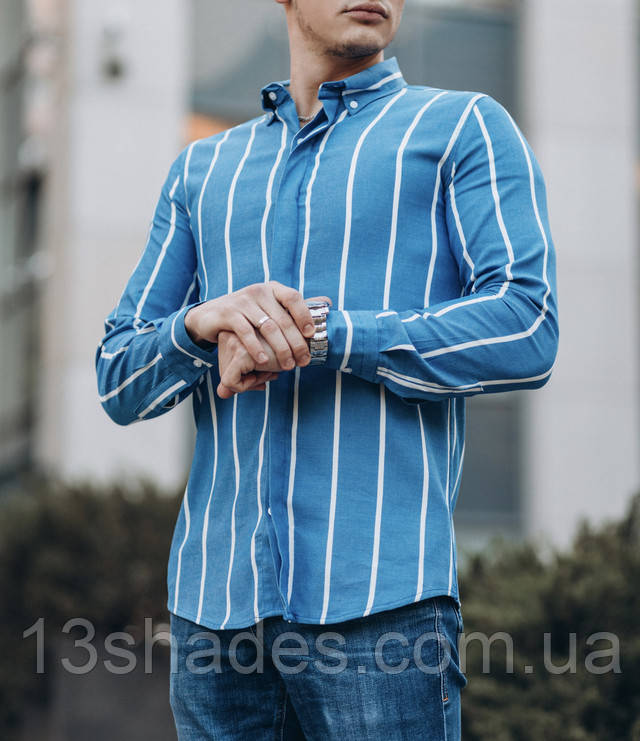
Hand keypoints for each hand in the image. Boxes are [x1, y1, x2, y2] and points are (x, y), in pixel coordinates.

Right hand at [185, 281, 329, 370]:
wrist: (210, 315)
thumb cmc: (247, 315)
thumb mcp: (269, 307)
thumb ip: (293, 308)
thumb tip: (328, 302)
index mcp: (272, 289)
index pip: (293, 298)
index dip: (305, 315)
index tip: (312, 334)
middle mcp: (258, 291)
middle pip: (283, 319)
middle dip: (296, 343)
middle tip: (304, 360)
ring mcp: (242, 301)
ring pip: (268, 328)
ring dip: (281, 349)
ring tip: (288, 366)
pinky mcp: (228, 313)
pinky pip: (246, 333)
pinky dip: (257, 349)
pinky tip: (264, 362)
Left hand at [216, 330, 279, 398]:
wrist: (304, 344)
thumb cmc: (282, 351)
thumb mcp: (257, 362)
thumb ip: (238, 376)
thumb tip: (221, 394)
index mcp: (229, 332)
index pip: (224, 364)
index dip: (242, 374)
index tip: (261, 368)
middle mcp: (228, 334)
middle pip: (224, 370)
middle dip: (246, 378)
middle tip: (268, 369)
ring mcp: (233, 343)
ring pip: (227, 378)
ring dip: (251, 381)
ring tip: (269, 369)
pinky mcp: (241, 354)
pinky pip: (231, 383)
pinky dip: (247, 386)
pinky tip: (265, 374)